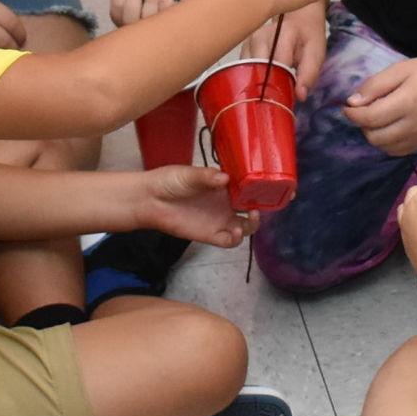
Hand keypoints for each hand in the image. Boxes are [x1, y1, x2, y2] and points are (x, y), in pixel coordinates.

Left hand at [109, 0, 195, 26]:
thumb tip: (194, 15)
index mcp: (168, 26)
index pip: (164, 32)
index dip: (163, 11)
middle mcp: (149, 30)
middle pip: (145, 28)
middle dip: (150, 3)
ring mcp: (132, 25)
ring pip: (129, 19)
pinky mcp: (117, 15)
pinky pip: (119, 7)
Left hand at [135, 165, 257, 248]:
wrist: (150, 199)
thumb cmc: (170, 181)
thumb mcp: (189, 174)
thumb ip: (207, 177)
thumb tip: (225, 178)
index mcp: (224, 186)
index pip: (247, 187)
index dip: (258, 188)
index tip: (266, 186)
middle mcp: (225, 203)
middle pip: (251, 208)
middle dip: (261, 208)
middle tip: (262, 205)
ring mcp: (219, 220)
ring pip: (244, 226)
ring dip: (252, 225)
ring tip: (250, 218)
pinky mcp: (210, 235)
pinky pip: (229, 241)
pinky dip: (236, 239)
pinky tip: (235, 233)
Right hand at [243, 3, 327, 97]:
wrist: (298, 17)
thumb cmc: (307, 37)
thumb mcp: (316, 53)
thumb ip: (309, 74)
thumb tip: (300, 95)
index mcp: (283, 33)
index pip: (277, 64)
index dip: (279, 84)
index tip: (282, 100)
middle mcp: (261, 35)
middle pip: (257, 69)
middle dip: (265, 87)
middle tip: (273, 101)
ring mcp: (249, 41)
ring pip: (247, 70)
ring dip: (256, 83)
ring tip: (267, 93)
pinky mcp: (243, 47)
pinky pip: (242, 68)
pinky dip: (251, 78)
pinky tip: (260, 84)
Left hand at [343, 54, 416, 156]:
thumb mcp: (399, 70)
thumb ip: (375, 86)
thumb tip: (352, 103)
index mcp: (406, 103)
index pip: (370, 118)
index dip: (352, 114)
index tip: (347, 106)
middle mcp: (413, 125)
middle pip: (374, 137)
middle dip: (362, 125)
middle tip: (364, 110)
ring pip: (384, 147)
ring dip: (373, 135)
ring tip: (376, 118)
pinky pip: (396, 151)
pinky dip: (386, 143)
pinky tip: (388, 128)